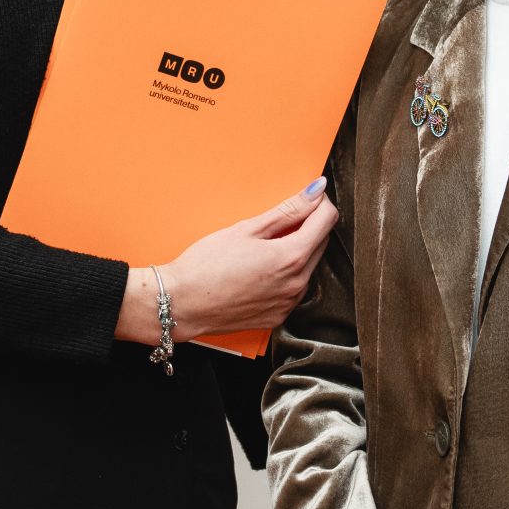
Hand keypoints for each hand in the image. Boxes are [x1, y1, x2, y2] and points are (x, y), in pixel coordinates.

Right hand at [114, 181, 336, 349]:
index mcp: (292, 257)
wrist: (181, 304)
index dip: (319, 203)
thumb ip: (288, 210)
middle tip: (278, 220)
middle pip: (320, 243)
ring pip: (308, 267)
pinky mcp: (278, 316)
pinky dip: (285, 275)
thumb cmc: (206, 265)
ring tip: (262, 248)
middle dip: (308, 226)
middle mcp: (297, 284)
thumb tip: (316, 192)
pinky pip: (293, 289)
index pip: (327, 220)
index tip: (307, 197)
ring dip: (296, 252)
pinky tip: (259, 270)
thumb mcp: (247, 228)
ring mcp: (289, 303)